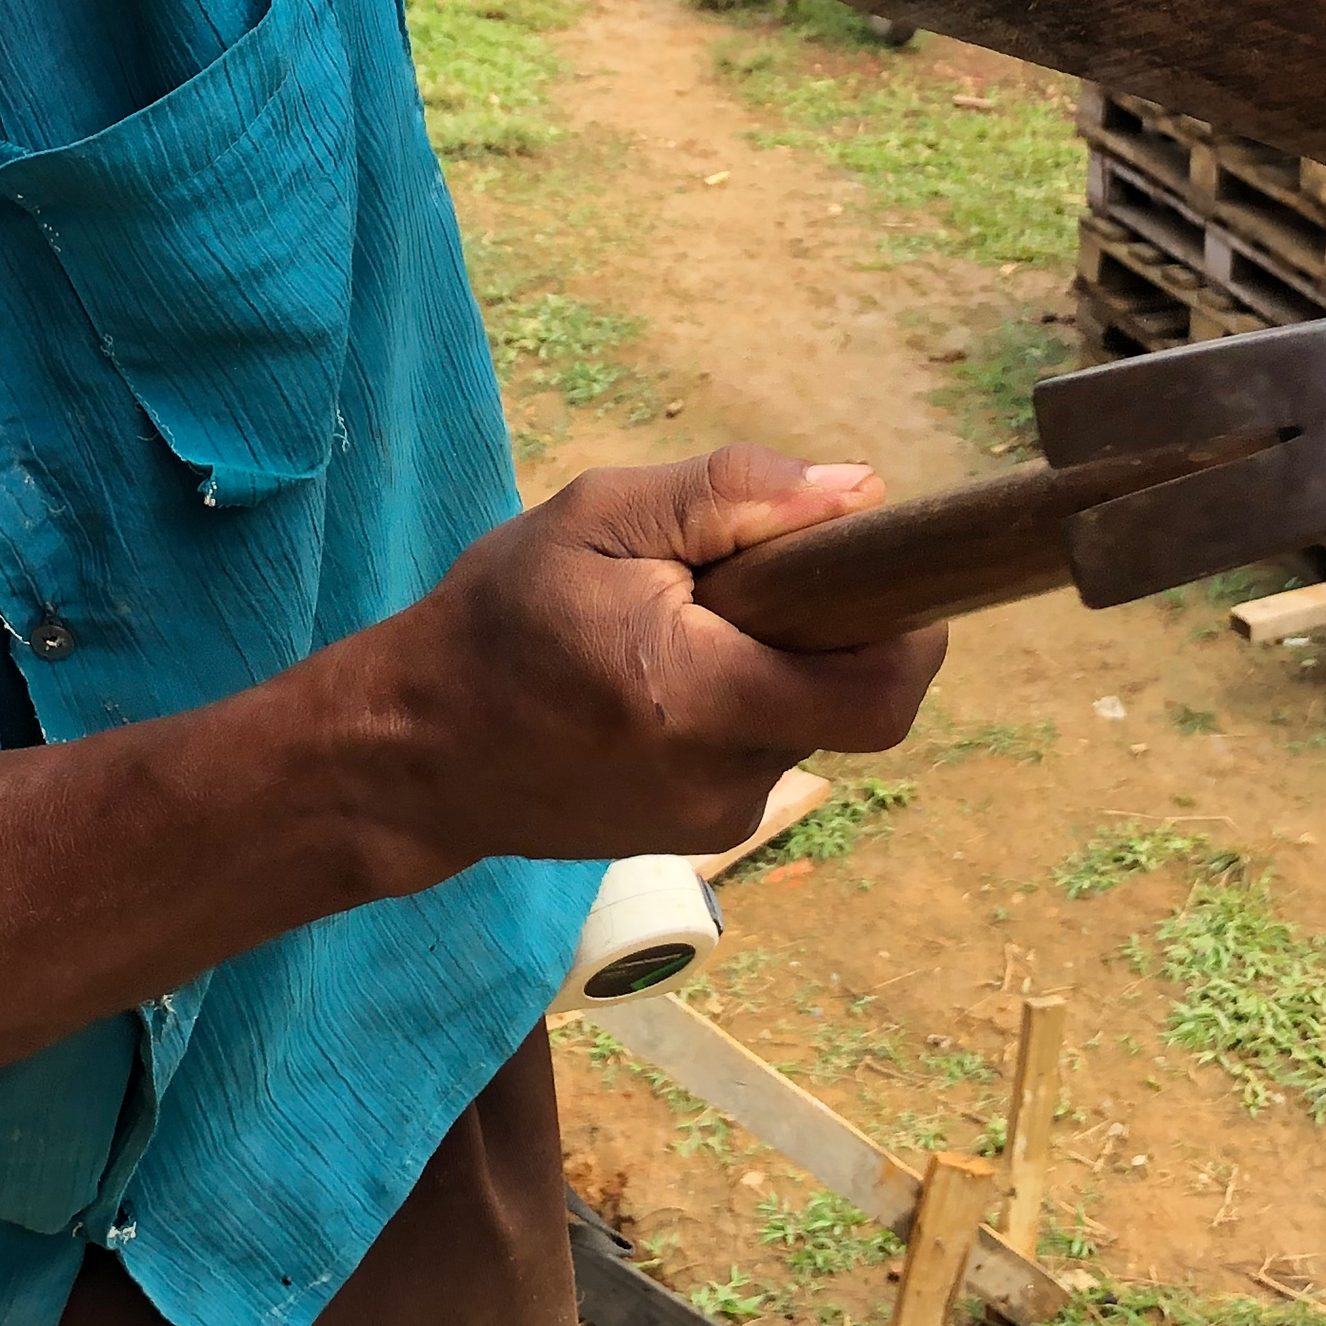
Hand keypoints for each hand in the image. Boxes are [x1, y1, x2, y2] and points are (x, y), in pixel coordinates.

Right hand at [348, 443, 942, 869]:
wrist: (414, 752)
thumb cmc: (497, 620)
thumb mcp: (598, 518)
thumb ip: (732, 495)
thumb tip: (860, 492)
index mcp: (698, 694)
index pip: (882, 691)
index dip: (911, 629)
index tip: (877, 569)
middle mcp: (722, 778)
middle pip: (853, 699)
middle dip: (828, 631)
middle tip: (743, 583)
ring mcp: (716, 820)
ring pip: (808, 722)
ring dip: (778, 666)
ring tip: (680, 629)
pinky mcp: (702, 833)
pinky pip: (763, 751)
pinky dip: (742, 704)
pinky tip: (663, 677)